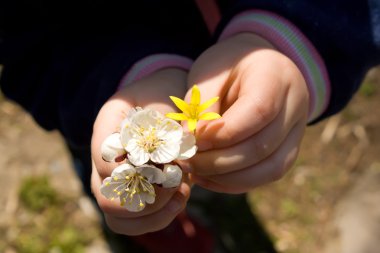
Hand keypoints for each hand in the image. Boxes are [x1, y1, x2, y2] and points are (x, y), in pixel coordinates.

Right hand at [91, 69, 190, 234]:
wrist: (162, 98)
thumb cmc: (161, 96)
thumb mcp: (159, 97)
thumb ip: (158, 124)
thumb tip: (169, 162)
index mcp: (106, 132)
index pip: (106, 162)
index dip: (139, 170)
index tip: (170, 162)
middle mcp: (102, 161)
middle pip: (107, 199)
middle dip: (148, 198)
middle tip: (176, 184)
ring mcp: (113, 181)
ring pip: (117, 218)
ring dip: (154, 214)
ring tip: (181, 194)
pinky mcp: (130, 194)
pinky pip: (133, 222)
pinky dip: (158, 217)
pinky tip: (180, 198)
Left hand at [186, 33, 308, 192]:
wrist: (257, 66)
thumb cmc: (229, 65)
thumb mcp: (210, 72)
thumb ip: (202, 105)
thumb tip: (192, 142)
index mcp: (277, 76)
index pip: (258, 112)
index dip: (223, 133)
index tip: (192, 140)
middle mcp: (295, 105)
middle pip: (263, 146)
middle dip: (219, 162)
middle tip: (187, 161)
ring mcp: (297, 130)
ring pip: (271, 168)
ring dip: (228, 178)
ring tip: (196, 172)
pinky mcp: (289, 149)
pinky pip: (268, 175)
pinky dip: (237, 182)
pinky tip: (210, 178)